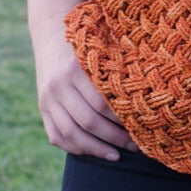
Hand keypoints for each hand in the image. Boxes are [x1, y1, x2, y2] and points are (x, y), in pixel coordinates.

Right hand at [30, 18, 137, 160]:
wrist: (50, 34)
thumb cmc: (86, 42)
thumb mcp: (99, 49)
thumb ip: (115, 69)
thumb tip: (148, 92)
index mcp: (75, 68)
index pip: (101, 103)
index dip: (121, 119)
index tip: (141, 126)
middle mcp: (58, 85)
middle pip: (88, 121)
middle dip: (114, 137)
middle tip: (135, 145)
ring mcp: (47, 98)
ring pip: (71, 133)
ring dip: (96, 148)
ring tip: (116, 155)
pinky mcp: (42, 107)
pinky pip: (56, 136)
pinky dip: (74, 147)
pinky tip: (93, 151)